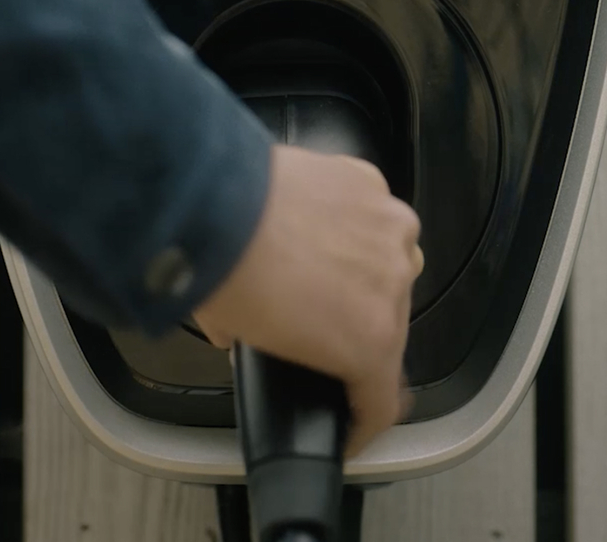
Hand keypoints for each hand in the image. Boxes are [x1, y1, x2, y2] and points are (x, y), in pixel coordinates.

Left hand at [193, 144, 423, 458]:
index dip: (363, 421)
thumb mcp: (236, 335)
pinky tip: (315, 218)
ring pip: (389, 263)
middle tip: (318, 322)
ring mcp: (388, 230)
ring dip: (363, 271)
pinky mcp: (370, 183)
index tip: (352, 424)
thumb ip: (258, 347)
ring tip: (316, 263)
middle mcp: (394, 286)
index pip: (382, 401)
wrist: (212, 203)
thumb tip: (240, 336)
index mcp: (369, 342)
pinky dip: (350, 221)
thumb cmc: (226, 276)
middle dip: (358, 329)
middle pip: (390, 324)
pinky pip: (369, 213)